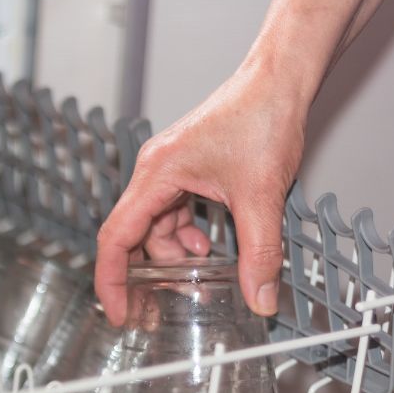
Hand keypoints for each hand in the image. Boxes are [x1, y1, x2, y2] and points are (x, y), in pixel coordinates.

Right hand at [96, 62, 307, 325]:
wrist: (281, 79)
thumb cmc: (262, 116)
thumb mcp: (261, 197)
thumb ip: (260, 253)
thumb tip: (261, 298)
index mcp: (156, 175)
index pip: (116, 237)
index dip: (113, 281)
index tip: (120, 313)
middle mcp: (153, 172)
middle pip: (132, 237)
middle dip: (143, 276)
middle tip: (154, 311)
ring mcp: (167, 170)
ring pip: (155, 228)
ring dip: (172, 256)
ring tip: (198, 277)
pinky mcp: (184, 170)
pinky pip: (171, 214)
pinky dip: (185, 236)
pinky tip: (207, 247)